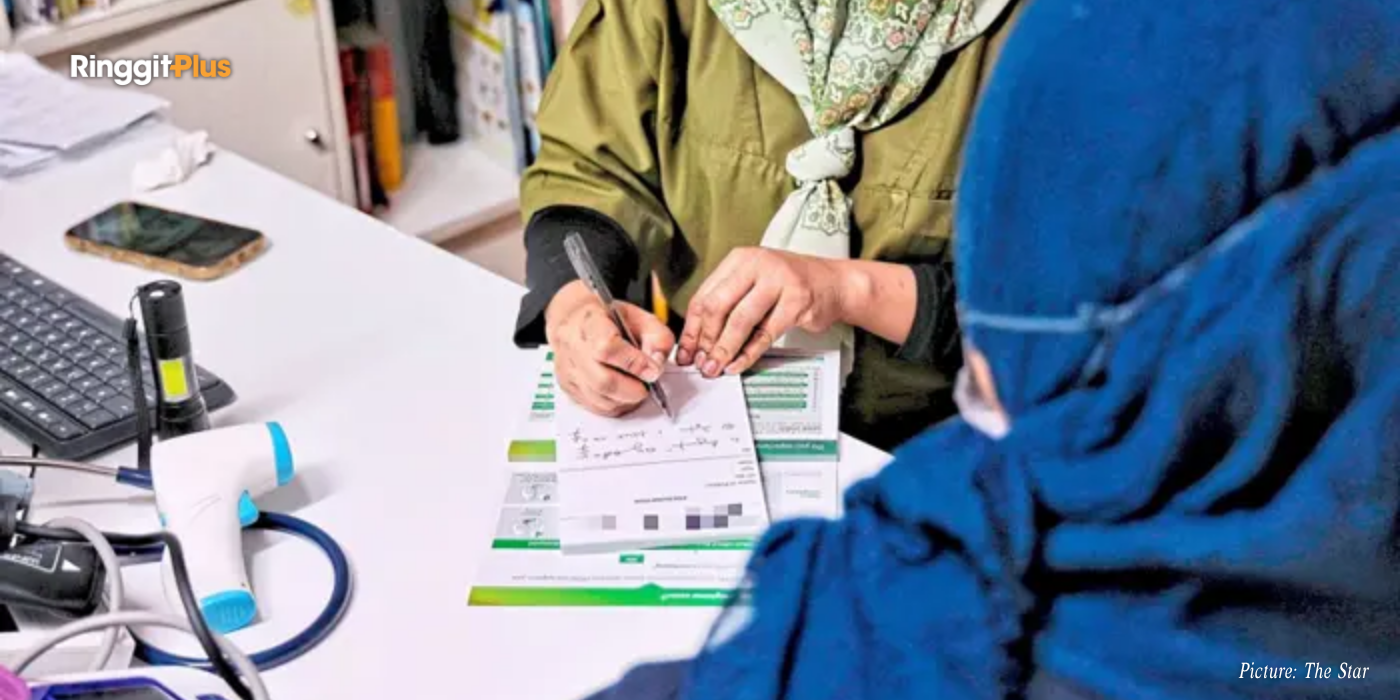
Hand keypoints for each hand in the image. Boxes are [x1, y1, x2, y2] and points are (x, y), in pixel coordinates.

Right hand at [546, 280, 675, 416]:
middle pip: (603, 382)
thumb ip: (657, 337)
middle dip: (633, 389)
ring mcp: (568, 370)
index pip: (607, 348)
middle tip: (647, 384)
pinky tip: (622, 392)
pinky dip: (615, 405)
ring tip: (635, 387)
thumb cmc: (607, 317)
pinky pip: (595, 407)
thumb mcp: (639, 316)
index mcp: (590, 323)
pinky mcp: (568, 387)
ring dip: (626, 400)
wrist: (575, 319)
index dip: (634, 363)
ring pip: (600, 400)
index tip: (653, 369)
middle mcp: (573, 348)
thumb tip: (658, 364)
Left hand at [678, 248, 861, 376]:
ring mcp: (778, 280)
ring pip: (740, 320)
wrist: (833, 283)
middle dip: (705, 340)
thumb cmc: (790, 286)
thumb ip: (728, 305)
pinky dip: (748, 353)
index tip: (686, 352)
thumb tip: (697, 341)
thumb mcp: (754, 285)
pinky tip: (738, 365)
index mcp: (739, 260)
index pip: (704, 296)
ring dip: (724, 349)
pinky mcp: (796, 299)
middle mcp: (756, 264)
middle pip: (718, 306)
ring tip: (716, 367)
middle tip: (701, 363)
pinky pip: (765, 333)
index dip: (692, 329)